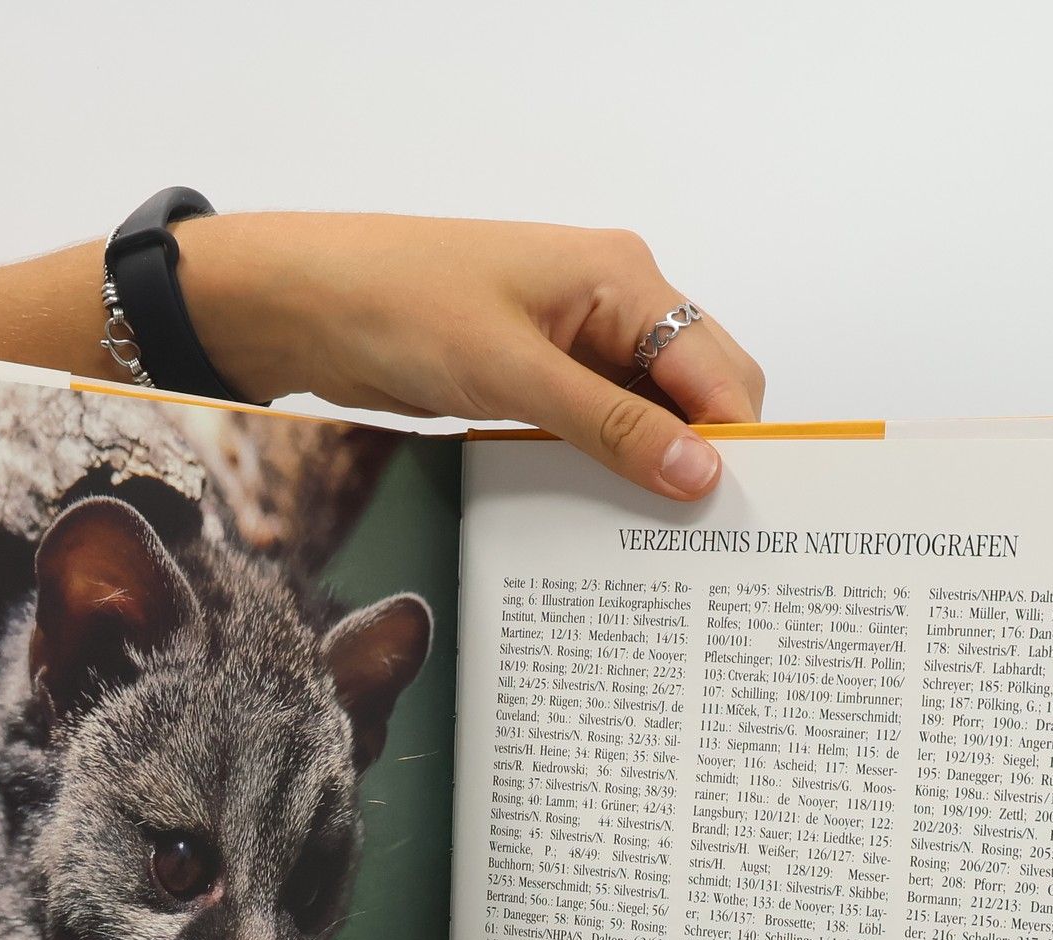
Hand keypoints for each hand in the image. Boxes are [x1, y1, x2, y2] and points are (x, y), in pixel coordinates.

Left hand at [177, 213, 764, 500]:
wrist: (305, 302)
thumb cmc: (401, 305)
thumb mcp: (514, 373)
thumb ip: (611, 426)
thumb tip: (701, 473)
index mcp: (624, 278)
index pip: (719, 371)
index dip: (740, 443)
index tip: (747, 520)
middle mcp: (613, 305)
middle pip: (696, 395)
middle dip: (707, 461)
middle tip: (708, 546)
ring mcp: (575, 345)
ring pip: (649, 420)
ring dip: (655, 473)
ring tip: (664, 549)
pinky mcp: (537, 380)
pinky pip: (597, 431)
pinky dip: (608, 471)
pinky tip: (608, 522)